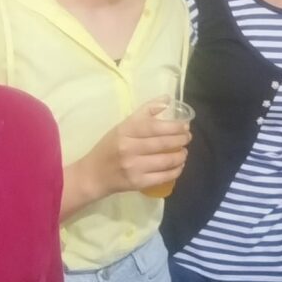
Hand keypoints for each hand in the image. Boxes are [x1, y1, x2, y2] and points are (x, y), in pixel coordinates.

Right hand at [75, 102, 191, 200]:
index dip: (174, 127)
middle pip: (163, 143)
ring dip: (180, 156)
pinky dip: (175, 171)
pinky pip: (163, 177)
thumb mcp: (122, 126)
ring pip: (166, 161)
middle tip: (187, 138)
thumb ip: (144, 113)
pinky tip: (178, 166)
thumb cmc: (109, 147)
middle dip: (181, 140)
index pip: (154, 127)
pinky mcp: (138, 183)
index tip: (185, 126)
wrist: (93, 174)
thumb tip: (167, 99)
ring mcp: (134, 167)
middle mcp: (129, 148)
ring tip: (184, 152)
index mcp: (125, 131)